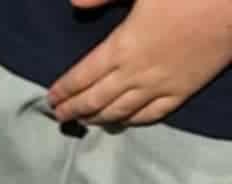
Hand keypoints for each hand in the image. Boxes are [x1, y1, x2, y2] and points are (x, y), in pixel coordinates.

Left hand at [50, 0, 231, 125]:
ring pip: (118, 112)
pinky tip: (121, 123)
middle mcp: (135, 74)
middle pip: (94, 100)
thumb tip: (74, 2)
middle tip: (59, 116)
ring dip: (97, 119)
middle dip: (73, 110)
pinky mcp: (182, 91)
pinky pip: (150, 115)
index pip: (81, 77)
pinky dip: (131, 122)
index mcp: (121, 47)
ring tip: (83, 121)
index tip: (50, 98)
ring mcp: (159, 86)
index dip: (63, 91)